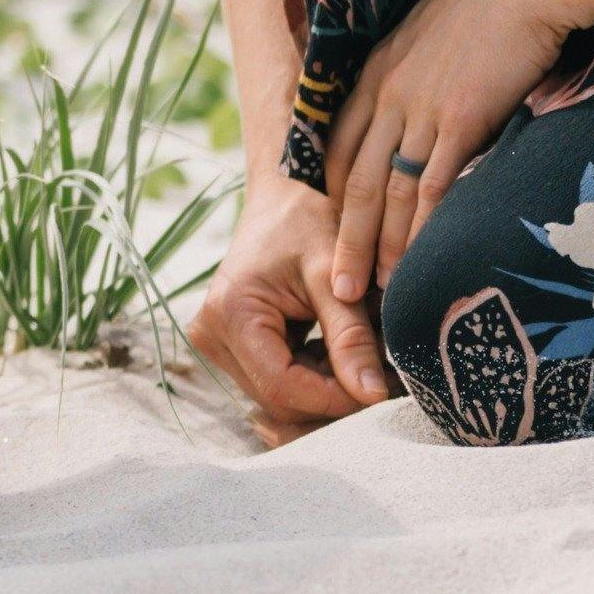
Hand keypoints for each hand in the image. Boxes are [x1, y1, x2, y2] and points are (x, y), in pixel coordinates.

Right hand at [186, 170, 378, 434]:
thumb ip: (352, 338)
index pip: (283, 387)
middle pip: (279, 398)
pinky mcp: (230, 345)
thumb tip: (374, 397)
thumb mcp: (333, 277)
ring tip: (364, 358)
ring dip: (326, 388)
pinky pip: (276, 380)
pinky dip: (314, 376)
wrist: (285, 194)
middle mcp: (210, 335)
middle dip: (333, 395)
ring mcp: (216, 342)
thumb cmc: (308, 221)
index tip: (383, 392)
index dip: (335, 399)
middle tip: (383, 378)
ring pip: (280, 396)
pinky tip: (340, 352)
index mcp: (230, 313)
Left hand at [322, 0, 590, 319]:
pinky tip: (420, 260)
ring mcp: (420, 108)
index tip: (332, 237)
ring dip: (380, 248)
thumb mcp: (437, 39)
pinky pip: (431, 186)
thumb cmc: (495, 4)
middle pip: (353, 183)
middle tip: (341, 291)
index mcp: (376, 75)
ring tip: (378, 292)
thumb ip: (421, 79)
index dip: (333, 200)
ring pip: (387, 194)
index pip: (340, 150)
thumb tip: (431, 116)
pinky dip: (421, 230)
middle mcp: (387, 95)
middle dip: (344, 242)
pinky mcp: (459, 118)